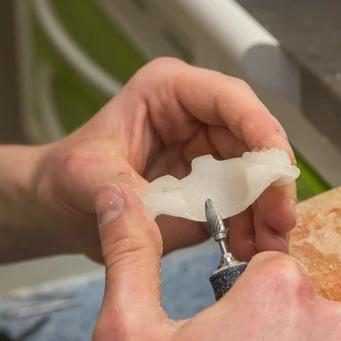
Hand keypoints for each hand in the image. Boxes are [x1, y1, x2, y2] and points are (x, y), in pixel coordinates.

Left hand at [33, 58, 296, 261]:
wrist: (60, 208)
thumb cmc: (66, 176)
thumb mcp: (84, 177)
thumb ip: (123, 192)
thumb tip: (167, 212)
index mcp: (167, 92)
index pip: (228, 99)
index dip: (260, 128)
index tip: (276, 164)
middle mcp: (195, 117)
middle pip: (253, 140)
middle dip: (270, 182)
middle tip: (280, 219)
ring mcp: (206, 151)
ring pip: (255, 174)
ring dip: (267, 209)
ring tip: (269, 244)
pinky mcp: (210, 184)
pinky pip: (242, 202)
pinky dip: (251, 225)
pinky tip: (251, 248)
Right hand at [91, 182, 340, 340]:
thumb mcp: (131, 337)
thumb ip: (130, 257)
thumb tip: (119, 197)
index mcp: (281, 290)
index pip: (270, 266)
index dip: (244, 299)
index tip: (228, 334)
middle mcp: (336, 321)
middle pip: (301, 301)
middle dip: (273, 328)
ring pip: (327, 338)